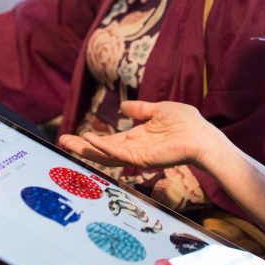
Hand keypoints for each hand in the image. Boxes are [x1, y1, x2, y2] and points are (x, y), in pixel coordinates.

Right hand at [58, 100, 226, 172]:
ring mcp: (137, 155)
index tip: (74, 134)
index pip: (109, 140)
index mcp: (137, 138)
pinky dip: (102, 147)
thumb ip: (140, 110)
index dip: (92, 139)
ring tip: (68, 142)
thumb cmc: (186, 124)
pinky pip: (118, 153)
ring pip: (106, 155)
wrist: (203, 137)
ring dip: (87, 149)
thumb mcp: (158, 110)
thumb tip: (124, 106)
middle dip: (81, 147)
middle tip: (61, 141)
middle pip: (102, 150)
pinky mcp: (142, 158)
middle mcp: (134, 149)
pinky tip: (89, 139)